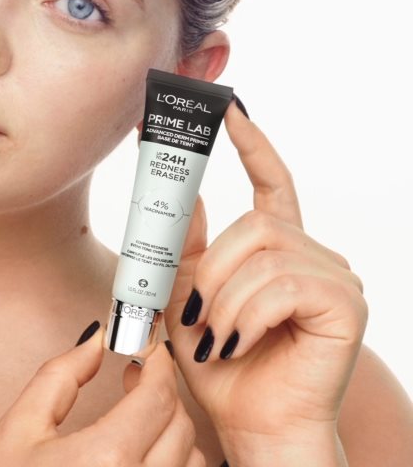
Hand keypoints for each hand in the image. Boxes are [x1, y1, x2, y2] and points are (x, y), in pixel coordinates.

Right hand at [0, 326, 203, 465]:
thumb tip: (96, 340)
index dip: (159, 364)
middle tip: (134, 378)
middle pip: (180, 425)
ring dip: (171, 431)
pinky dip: (173, 463)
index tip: (150, 350)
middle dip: (161, 392)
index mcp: (106, 459)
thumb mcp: (20, 428)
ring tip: (138, 419)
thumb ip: (61, 375)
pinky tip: (141, 453)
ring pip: (192, 460)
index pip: (159, 396)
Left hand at [165, 101, 366, 460]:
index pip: (272, 181)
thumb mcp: (188, 293)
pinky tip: (238, 344)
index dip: (251, 142)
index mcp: (279, 249)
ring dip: (224, 298)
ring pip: (264, 252)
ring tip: (216, 337)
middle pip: (256, 221)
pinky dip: (246, 315)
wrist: (250, 425)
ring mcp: (335, 278)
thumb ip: (189, 244)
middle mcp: (314, 256)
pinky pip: (282, 285)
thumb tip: (185, 193)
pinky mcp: (346, 306)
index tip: (228, 106)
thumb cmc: (221, 363)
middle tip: (195, 316)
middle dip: (213, 268)